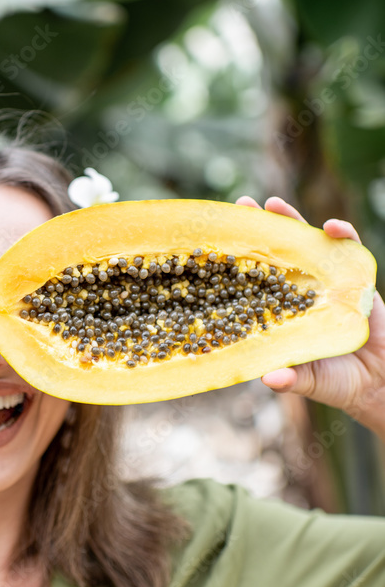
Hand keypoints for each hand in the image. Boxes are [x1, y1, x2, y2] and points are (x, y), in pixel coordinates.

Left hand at [235, 195, 384, 436]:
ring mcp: (326, 283)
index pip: (254, 280)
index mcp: (280, 312)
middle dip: (260, 228)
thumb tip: (271, 380)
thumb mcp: (310, 381)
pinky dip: (342, 236)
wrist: (379, 381)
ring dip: (293, 222)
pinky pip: (347, 251)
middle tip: (242, 204)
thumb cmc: (337, 382)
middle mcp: (299, 293)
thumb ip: (292, 379)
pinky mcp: (355, 279)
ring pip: (307, 245)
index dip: (239, 259)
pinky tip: (333, 227)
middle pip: (276, 253)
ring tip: (275, 203)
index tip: (218, 239)